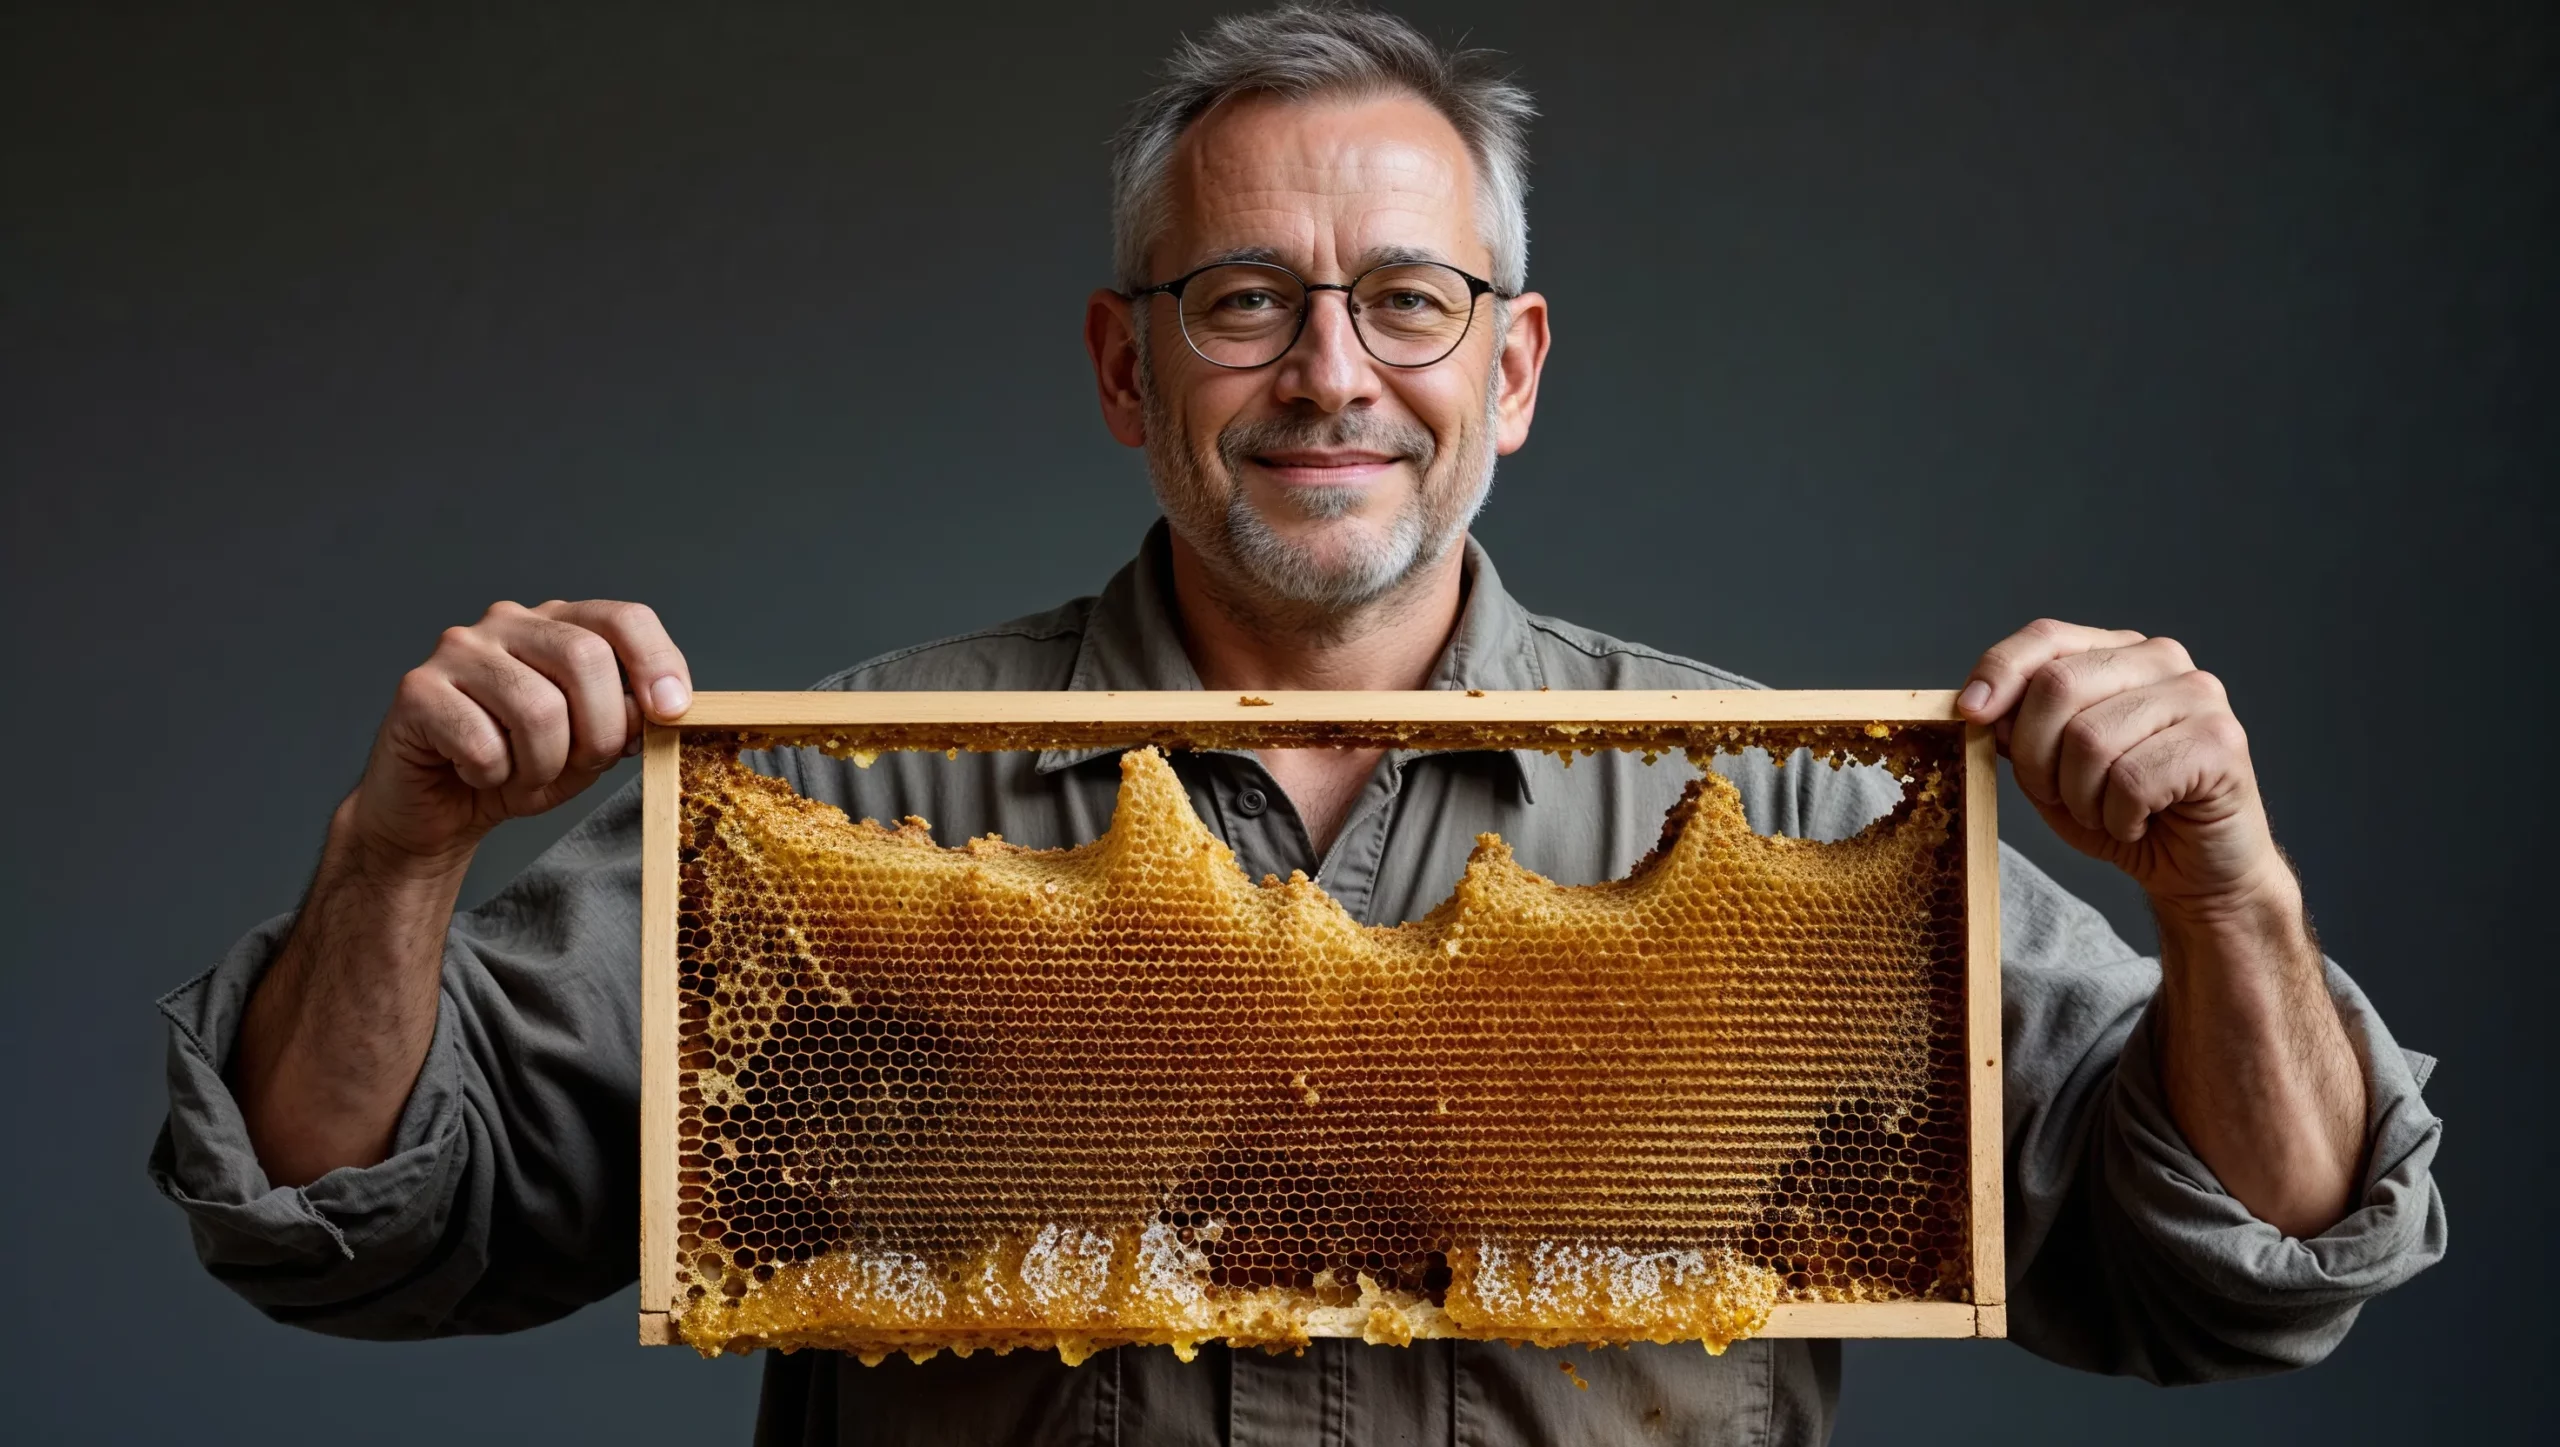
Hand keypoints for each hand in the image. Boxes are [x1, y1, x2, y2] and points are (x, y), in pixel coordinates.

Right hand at [348, 599, 691, 869]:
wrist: (438, 810)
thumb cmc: (518, 770)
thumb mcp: (589, 749)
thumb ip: (625, 722)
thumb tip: (656, 706)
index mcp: (559, 625)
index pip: (623, 618)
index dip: (657, 662)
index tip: (671, 712)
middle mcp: (509, 622)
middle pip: (584, 656)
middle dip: (599, 730)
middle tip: (583, 765)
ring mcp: (459, 650)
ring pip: (537, 707)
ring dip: (542, 764)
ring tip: (522, 774)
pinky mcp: (417, 689)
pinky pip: (482, 742)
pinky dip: (493, 776)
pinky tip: (476, 773)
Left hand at [1957, 619, 2288, 921]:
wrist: (2197, 870)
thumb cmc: (2122, 812)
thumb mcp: (2052, 769)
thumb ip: (2020, 731)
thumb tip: (1981, 706)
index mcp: (2119, 652)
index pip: (2046, 637)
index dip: (1999, 672)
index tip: (1970, 715)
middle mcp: (2162, 660)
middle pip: (2058, 685)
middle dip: (2036, 756)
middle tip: (2055, 796)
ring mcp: (2198, 697)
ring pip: (2090, 739)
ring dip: (2079, 797)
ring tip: (2102, 813)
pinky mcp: (2221, 743)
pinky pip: (2132, 781)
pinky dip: (2118, 818)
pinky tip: (2137, 823)